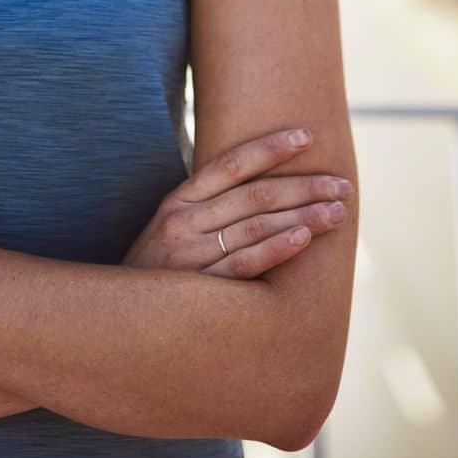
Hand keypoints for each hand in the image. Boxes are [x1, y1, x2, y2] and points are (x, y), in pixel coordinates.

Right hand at [122, 127, 352, 277]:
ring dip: (303, 216)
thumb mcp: (170, 230)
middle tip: (342, 185)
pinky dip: (276, 248)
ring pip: (256, 226)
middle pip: (255, 194)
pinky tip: (304, 238)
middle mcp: (183, 221)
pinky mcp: (198, 289)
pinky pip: (244, 264)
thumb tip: (262, 186)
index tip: (308, 137)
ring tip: (338, 211)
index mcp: (178, 200)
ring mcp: (189, 255)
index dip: (271, 147)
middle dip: (304, 187)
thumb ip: (208, 208)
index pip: (232, 164)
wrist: (116, 320)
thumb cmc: (155, 272)